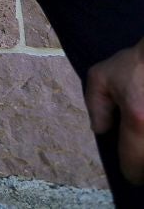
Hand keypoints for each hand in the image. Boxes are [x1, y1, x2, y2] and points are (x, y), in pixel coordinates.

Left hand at [85, 38, 143, 184]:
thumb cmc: (136, 63)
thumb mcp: (102, 76)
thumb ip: (96, 105)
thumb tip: (101, 130)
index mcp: (138, 122)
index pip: (134, 165)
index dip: (130, 173)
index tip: (129, 172)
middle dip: (143, 165)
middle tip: (138, 159)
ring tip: (140, 141)